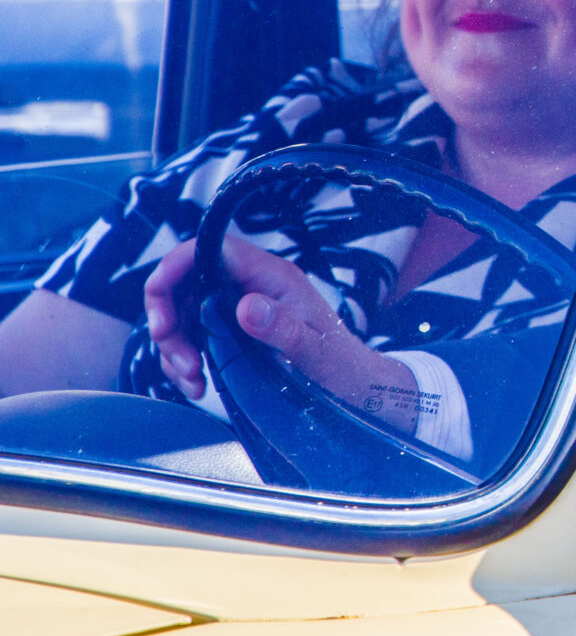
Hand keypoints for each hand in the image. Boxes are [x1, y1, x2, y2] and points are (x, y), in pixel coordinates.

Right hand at [144, 236, 421, 430]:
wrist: (354, 387)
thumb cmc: (342, 365)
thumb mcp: (317, 352)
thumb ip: (284, 329)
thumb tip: (247, 306)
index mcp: (271, 275)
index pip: (207, 248)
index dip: (173, 269)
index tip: (162, 312)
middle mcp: (251, 285)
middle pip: (184, 282)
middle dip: (169, 321)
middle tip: (183, 360)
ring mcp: (238, 307)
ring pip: (181, 313)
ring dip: (175, 348)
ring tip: (195, 380)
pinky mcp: (231, 331)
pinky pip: (191, 338)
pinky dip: (184, 362)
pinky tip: (199, 385)